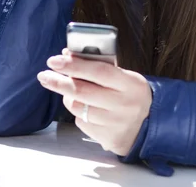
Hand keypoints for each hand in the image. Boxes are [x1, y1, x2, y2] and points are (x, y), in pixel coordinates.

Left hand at [37, 50, 151, 155]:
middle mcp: (122, 104)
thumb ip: (100, 67)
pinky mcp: (108, 139)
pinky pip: (82, 123)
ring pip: (78, 108)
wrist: (151, 124)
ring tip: (67, 90)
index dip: (75, 65)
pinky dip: (78, 113)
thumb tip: (68, 55)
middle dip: (59, 82)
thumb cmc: (132, 93)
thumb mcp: (125, 76)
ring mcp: (115, 124)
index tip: (55, 60)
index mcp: (129, 83)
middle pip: (83, 92)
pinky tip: (85, 108)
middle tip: (44, 74)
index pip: (98, 71)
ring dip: (67, 97)